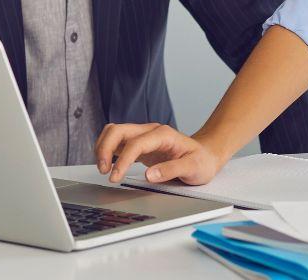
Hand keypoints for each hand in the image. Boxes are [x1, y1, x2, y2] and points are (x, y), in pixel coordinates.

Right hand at [94, 122, 225, 185]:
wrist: (205, 156)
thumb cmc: (201, 161)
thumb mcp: (193, 168)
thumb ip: (172, 170)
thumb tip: (150, 175)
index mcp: (163, 135)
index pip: (135, 143)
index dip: (123, 160)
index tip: (115, 177)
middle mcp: (150, 131)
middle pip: (118, 130)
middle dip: (105, 148)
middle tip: (103, 171)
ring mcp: (143, 136)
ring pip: (114, 132)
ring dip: (103, 147)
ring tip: (103, 168)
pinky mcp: (139, 144)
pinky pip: (117, 141)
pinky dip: (107, 150)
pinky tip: (107, 164)